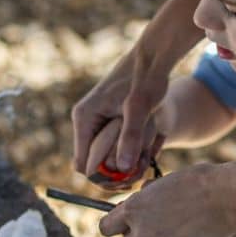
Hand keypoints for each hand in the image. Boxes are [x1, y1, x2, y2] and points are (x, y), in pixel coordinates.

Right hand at [72, 48, 169, 175]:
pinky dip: (131, 152)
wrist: (153, 59)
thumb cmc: (146, 79)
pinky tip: (148, 147)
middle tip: (142, 168)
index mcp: (84, 118)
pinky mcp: (108, 123)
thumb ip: (130, 136)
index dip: (104, 177)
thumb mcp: (140, 108)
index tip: (128, 177)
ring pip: (106, 158)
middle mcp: (86, 122)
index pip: (83, 165)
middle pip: (94, 165)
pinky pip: (114, 148)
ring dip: (126, 162)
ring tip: (148, 155)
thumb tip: (121, 168)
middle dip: (117, 172)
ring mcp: (97, 123)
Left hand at [99, 163, 235, 236]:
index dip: (115, 227)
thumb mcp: (163, 183)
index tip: (124, 226)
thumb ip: (146, 199)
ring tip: (180, 234)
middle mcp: (142, 233)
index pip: (105, 228)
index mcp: (133, 210)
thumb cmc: (198, 182)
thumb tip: (137, 206)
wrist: (227, 196)